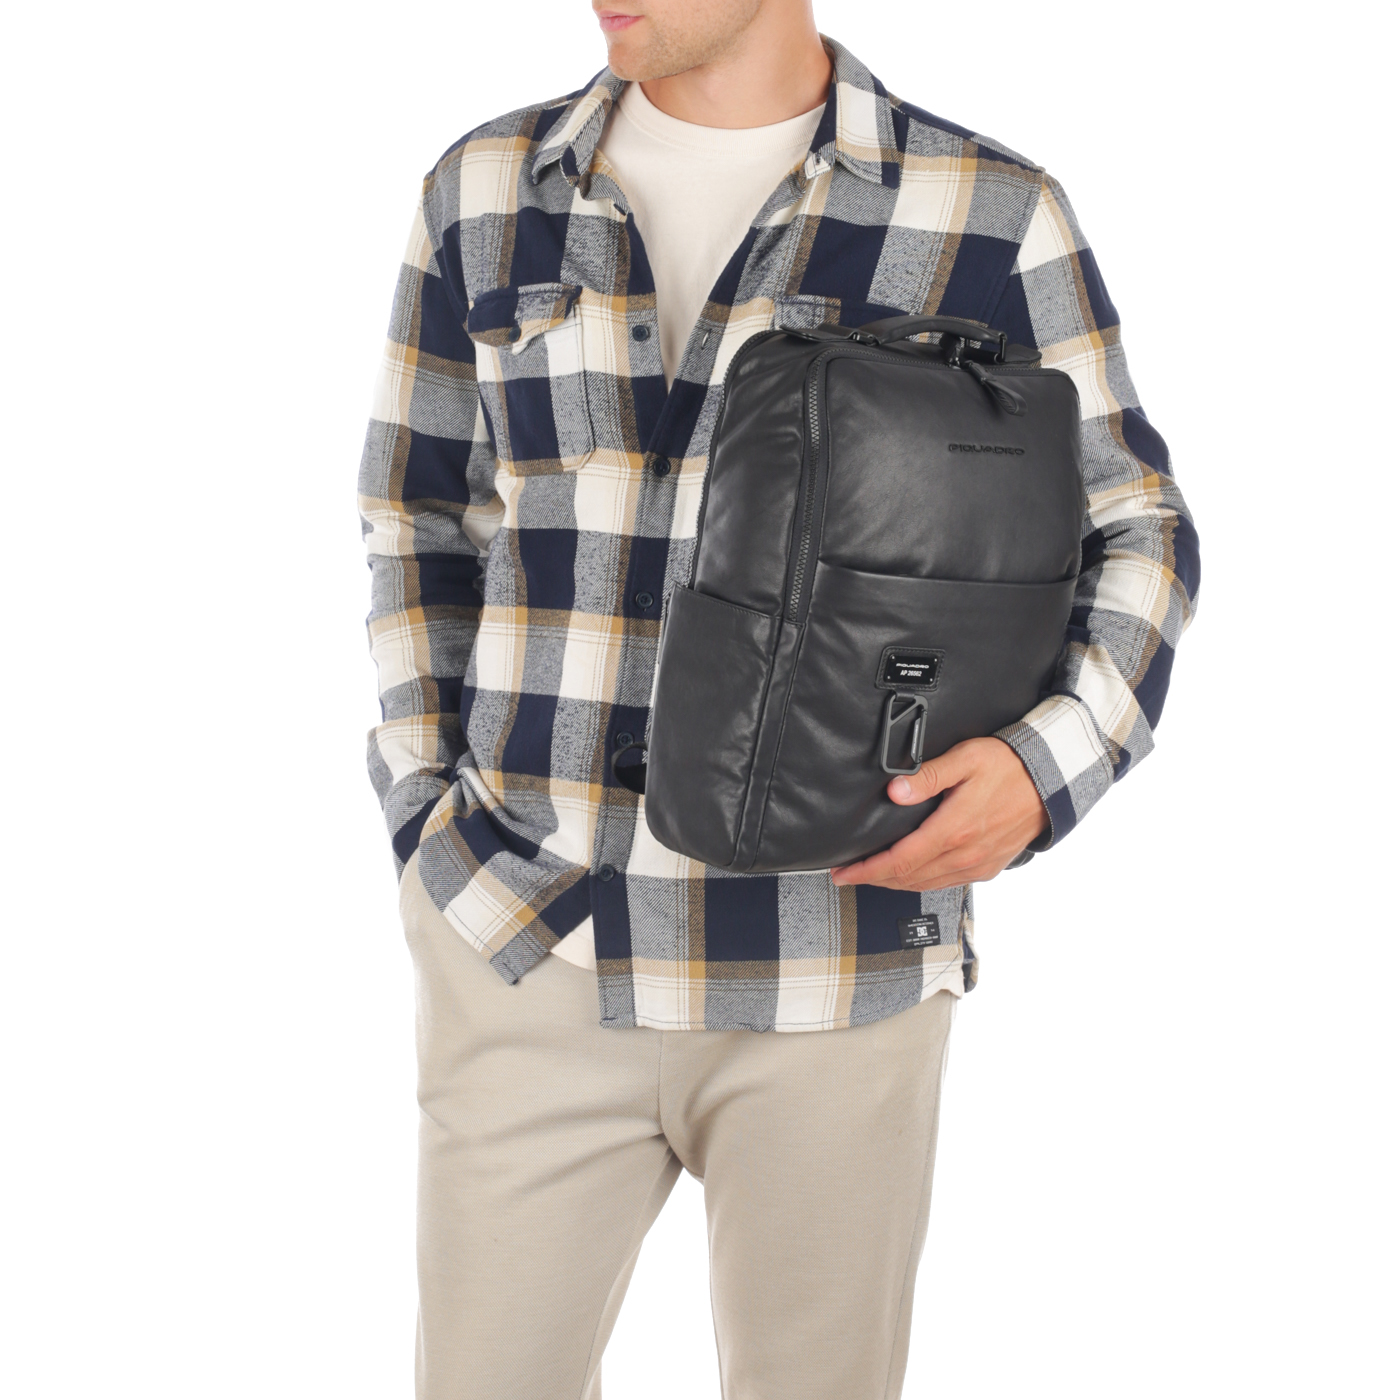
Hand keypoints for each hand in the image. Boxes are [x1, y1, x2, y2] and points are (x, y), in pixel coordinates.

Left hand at [829, 737, 1048, 891]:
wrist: (1052, 781)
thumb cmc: (1009, 766)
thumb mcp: (967, 759)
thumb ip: (928, 775)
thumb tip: (895, 792)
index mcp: (955, 830)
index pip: (899, 861)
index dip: (867, 870)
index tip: (842, 872)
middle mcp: (966, 854)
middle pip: (908, 879)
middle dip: (873, 879)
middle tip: (847, 875)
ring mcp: (978, 865)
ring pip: (926, 885)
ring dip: (895, 883)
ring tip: (872, 875)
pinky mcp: (988, 868)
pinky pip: (946, 883)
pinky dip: (921, 882)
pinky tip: (910, 874)